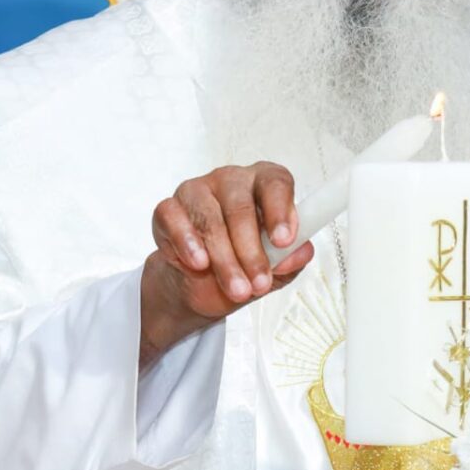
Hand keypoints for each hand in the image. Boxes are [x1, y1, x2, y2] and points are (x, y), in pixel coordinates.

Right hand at [140, 163, 315, 365]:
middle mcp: (231, 180)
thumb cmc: (243, 263)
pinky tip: (199, 263)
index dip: (280, 211)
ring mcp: (197, 190)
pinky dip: (188, 244)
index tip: (284, 241)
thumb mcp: (275, 268)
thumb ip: (291, 258)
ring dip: (225, 260)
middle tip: (259, 284)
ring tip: (237, 289)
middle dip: (251, 252)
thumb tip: (301, 252)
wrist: (200, 285)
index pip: (276, 183)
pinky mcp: (168, 208)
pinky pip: (174, 219)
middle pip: (241, 207)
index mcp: (263, 184)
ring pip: (210, 220)